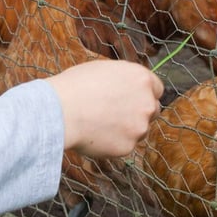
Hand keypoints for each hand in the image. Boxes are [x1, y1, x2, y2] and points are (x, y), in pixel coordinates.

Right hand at [44, 60, 162, 157]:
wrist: (59, 111)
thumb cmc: (74, 86)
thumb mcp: (104, 70)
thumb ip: (124, 79)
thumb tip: (128, 86)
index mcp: (142, 79)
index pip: (157, 89)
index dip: (145, 94)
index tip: (134, 98)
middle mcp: (147, 103)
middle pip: (153, 110)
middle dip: (139, 112)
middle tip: (117, 114)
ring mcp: (140, 127)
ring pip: (139, 130)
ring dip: (126, 129)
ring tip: (99, 123)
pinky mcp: (128, 146)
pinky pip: (124, 146)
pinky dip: (112, 143)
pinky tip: (94, 135)